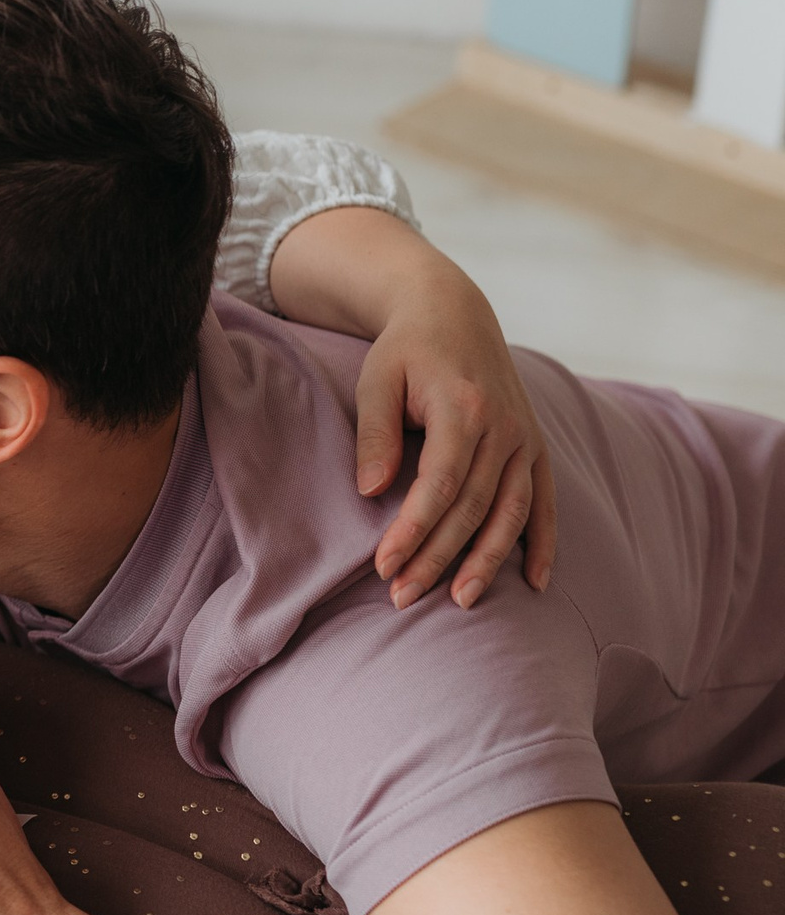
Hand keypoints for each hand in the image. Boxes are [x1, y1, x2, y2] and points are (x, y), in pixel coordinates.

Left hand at [353, 269, 556, 609]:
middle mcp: (506, 428)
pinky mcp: (536, 447)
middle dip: (438, 557)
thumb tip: (370, 492)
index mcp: (464, 410)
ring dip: (487, 561)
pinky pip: (544, 502)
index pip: (439, 486)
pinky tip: (534, 582)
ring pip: (512, 512)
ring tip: (459, 601)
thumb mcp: (377, 379)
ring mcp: (526, 439)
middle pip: (473, 508)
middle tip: (402, 597)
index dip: (413, 530)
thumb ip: (375, 434)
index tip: (383, 566)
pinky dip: (543, 543)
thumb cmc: (406, 350)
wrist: (454, 313)